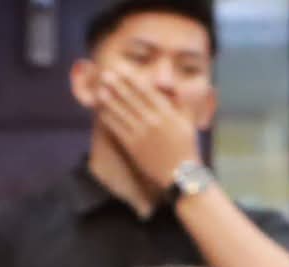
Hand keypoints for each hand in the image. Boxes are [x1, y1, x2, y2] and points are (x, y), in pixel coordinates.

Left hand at [95, 67, 201, 189]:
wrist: (181, 174)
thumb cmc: (186, 147)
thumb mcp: (188, 122)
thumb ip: (181, 102)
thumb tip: (173, 87)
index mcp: (167, 113)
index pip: (147, 91)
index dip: (132, 79)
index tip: (123, 70)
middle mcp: (153, 120)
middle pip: (131, 99)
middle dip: (117, 85)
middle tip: (105, 74)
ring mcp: (142, 133)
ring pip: (122, 112)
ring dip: (109, 99)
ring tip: (99, 89)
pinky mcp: (133, 146)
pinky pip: (118, 129)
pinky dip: (109, 119)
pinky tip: (102, 111)